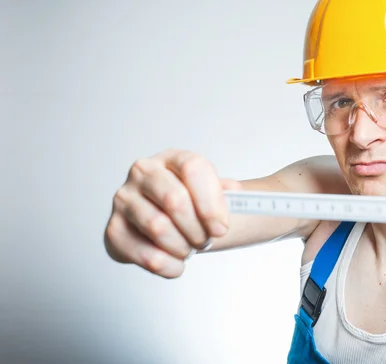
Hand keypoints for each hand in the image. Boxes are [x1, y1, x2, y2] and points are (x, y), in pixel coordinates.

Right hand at [104, 149, 240, 277]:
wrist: (167, 219)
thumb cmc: (190, 203)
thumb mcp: (210, 192)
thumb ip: (223, 191)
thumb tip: (232, 190)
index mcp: (171, 158)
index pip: (193, 168)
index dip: (211, 202)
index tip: (221, 227)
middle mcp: (143, 172)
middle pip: (175, 199)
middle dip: (197, 229)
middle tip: (205, 240)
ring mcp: (124, 199)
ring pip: (158, 227)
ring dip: (183, 247)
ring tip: (189, 248)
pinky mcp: (114, 230)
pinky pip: (144, 253)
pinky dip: (168, 265)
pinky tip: (176, 263)